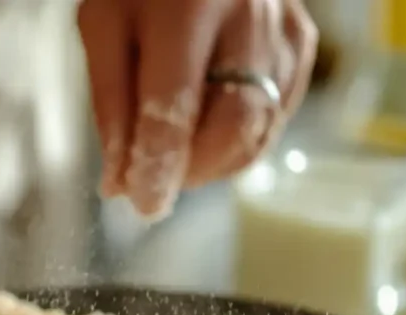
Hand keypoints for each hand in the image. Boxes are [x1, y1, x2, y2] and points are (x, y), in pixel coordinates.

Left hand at [78, 0, 316, 219]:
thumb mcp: (102, 23)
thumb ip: (110, 102)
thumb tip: (121, 179)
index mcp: (188, 6)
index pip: (174, 107)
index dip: (159, 166)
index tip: (144, 204)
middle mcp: (248, 15)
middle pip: (232, 126)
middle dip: (193, 170)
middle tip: (157, 180)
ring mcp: (283, 28)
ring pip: (260, 128)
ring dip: (216, 162)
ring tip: (179, 156)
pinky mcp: (302, 41)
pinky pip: (278, 113)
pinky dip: (242, 139)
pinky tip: (210, 130)